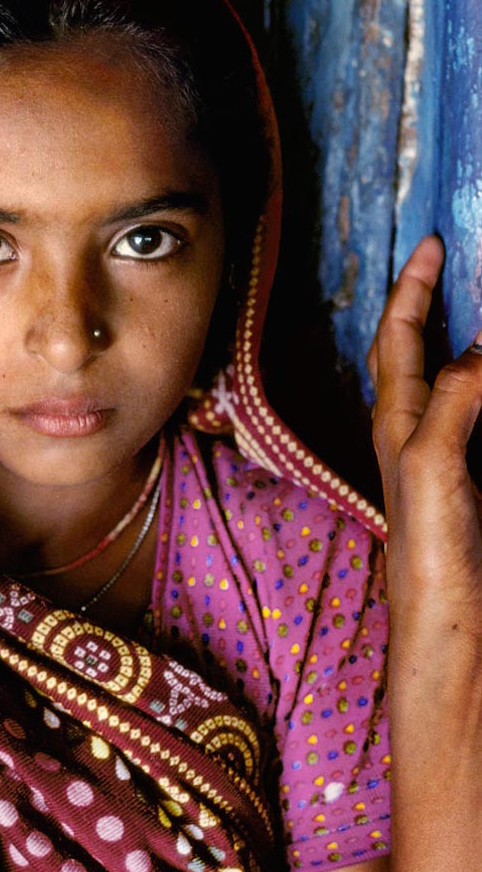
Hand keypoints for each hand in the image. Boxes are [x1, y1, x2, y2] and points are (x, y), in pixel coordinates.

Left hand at [367, 234, 481, 651]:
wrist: (448, 629)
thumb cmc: (429, 553)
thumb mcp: (435, 463)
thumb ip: (455, 400)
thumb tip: (481, 344)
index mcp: (398, 420)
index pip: (401, 335)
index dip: (416, 287)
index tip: (433, 242)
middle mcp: (413, 431)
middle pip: (414, 350)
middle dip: (428, 302)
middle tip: (449, 262)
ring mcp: (441, 456)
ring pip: (447, 380)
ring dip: (458, 342)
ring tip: (474, 309)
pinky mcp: (468, 481)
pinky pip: (474, 416)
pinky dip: (479, 388)